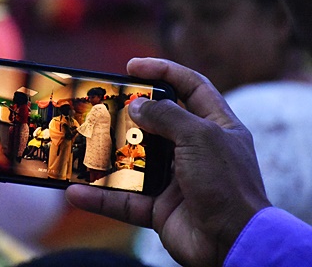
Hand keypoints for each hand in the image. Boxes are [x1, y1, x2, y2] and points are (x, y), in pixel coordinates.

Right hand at [65, 58, 270, 265]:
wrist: (235, 245)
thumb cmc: (227, 184)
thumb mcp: (200, 137)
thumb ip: (167, 116)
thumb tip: (135, 107)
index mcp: (216, 126)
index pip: (190, 85)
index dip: (163, 70)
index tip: (131, 65)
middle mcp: (195, 149)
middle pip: (156, 121)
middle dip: (128, 112)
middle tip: (102, 102)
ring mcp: (175, 179)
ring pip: (134, 161)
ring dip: (107, 155)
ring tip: (82, 142)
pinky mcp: (159, 207)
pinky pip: (124, 200)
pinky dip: (100, 198)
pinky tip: (76, 191)